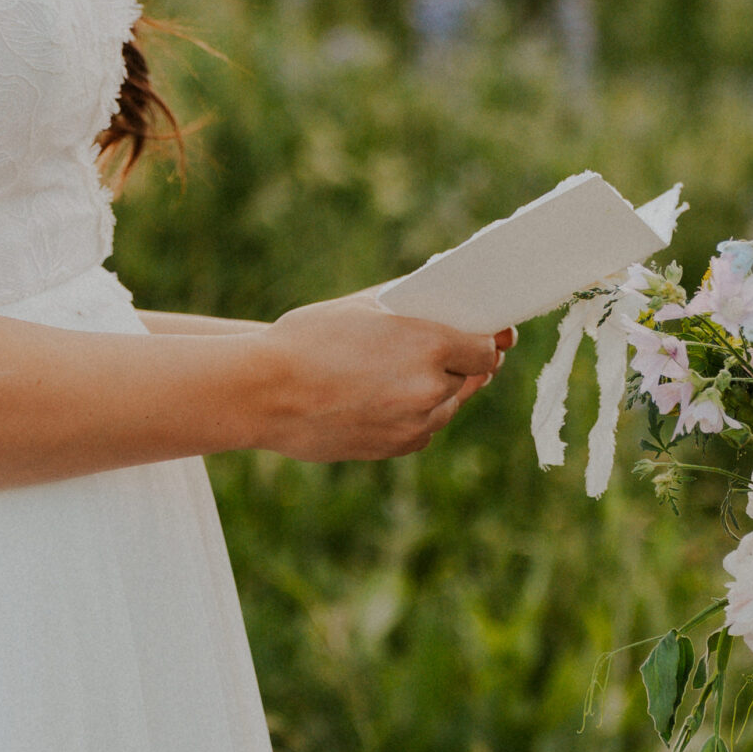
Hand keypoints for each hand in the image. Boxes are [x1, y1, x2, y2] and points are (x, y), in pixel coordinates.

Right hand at [250, 299, 506, 461]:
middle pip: (472, 379)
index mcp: (431, 345)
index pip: (487, 349)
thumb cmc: (309, 339)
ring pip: (448, 406)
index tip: (482, 338)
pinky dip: (415, 415)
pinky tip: (385, 398)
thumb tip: (447, 304)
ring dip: (438, 391)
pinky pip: (424, 429)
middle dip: (460, 365)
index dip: (485, 343)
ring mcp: (416, 423)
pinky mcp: (397, 447)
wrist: (265, 391)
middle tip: (441, 351)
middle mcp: (432, 388)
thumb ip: (414, 307)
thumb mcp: (366, 306)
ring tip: (401, 373)